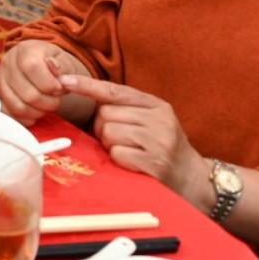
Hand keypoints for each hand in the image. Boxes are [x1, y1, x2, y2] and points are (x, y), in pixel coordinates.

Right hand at [0, 39, 83, 124]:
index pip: (32, 67)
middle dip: (49, 103)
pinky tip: (35, 111)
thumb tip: (53, 66)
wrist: (42, 69)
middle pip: (28, 94)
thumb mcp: (65, 61)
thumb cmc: (55, 66)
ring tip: (46, 105)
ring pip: (18, 107)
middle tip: (56, 99)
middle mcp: (7, 63)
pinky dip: (25, 118)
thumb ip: (63, 65)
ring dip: (38, 112)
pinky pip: (9, 114)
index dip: (49, 84)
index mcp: (24, 50)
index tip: (59, 88)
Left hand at [59, 75, 209, 205]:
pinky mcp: (154, 163)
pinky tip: (133, 162)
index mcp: (156, 105)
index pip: (114, 91)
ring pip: (109, 133)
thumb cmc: (162, 146)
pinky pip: (117, 154)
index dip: (87, 85)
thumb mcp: (151, 120)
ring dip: (110, 144)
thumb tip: (81, 95)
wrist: (193, 179)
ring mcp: (158, 141)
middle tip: (119, 139)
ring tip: (129, 150)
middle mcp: (159, 120)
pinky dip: (118, 159)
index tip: (64, 80)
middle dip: (103, 127)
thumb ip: (125, 107)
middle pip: (105, 114)